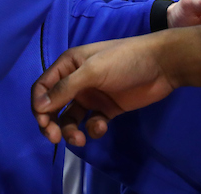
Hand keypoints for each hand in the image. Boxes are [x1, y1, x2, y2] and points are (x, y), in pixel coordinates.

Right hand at [32, 32, 176, 145]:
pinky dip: (93, 129)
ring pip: (70, 119)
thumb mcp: (92, 71)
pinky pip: (91, 123)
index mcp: (69, 65)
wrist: (161, 65)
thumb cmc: (124, 60)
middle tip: (54, 138)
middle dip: (51, 123)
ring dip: (70, 131)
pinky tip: (103, 126)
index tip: (44, 121)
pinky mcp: (107, 109)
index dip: (39, 105)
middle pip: (53, 106)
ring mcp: (92, 96)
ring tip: (79, 139)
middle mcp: (77, 80)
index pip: (43, 87)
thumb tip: (39, 106)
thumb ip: (65, 88)